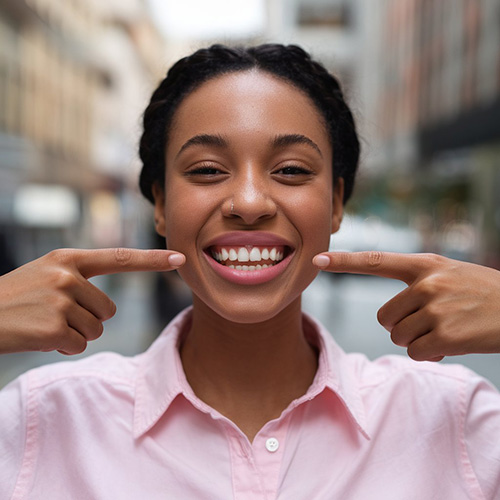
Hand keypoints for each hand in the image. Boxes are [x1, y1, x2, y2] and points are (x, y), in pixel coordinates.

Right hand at [0, 248, 184, 354]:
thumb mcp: (46, 274)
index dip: (152, 259)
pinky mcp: (55, 326)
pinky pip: (79, 345)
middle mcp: (68, 275)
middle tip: (54, 314)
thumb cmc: (15, 298)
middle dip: (87, 319)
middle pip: (109, 310)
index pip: (120, 258)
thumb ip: (78, 278)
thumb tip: (109, 306)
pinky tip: (39, 336)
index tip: (179, 258)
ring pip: (96, 329)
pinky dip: (63, 346)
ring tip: (44, 323)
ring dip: (74, 333)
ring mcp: (61, 300)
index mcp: (68, 259)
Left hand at [313, 251, 499, 360]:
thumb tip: (391, 319)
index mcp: (425, 265)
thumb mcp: (451, 273)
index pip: (376, 261)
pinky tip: (454, 342)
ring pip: (398, 337)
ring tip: (446, 329)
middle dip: (402, 326)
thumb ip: (418, 283)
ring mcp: (436, 309)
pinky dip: (431, 353)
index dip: (344, 262)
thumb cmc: (483, 292)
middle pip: (384, 317)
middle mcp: (426, 284)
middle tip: (431, 321)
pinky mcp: (445, 336)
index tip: (317, 261)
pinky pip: (416, 352)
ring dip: (417, 340)